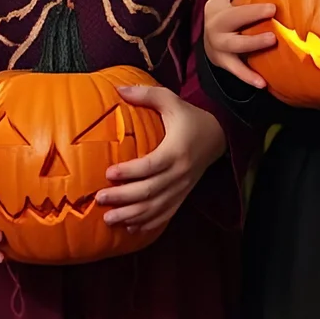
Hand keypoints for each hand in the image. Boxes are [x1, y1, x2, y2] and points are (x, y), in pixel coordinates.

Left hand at [97, 85, 226, 233]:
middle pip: (150, 190)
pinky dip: (148, 224)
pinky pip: (166, 214)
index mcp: (176, 150)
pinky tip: (130, 229)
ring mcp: (182, 188)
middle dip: (124, 197)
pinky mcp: (183, 195)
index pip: (151, 165)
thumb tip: (118, 89)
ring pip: (156, 207)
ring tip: (109, 219)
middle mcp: (180, 173)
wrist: (219, 136)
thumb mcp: (171, 101)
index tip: (109, 173)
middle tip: (100, 199)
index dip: (130, 172)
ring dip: (132, 216)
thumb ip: (146, 95)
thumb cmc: (190, 117)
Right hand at [203, 0, 276, 87]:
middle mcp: (215, 21)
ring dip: (252, 42)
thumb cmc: (228, 16)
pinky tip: (264, 83)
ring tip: (271, 39)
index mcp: (218, 1)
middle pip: (231, 16)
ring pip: (234, 44)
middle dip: (251, 12)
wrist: (210, 47)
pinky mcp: (224, 62)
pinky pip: (237, 70)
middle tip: (272, 9)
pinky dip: (249, 77)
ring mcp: (218, 43)